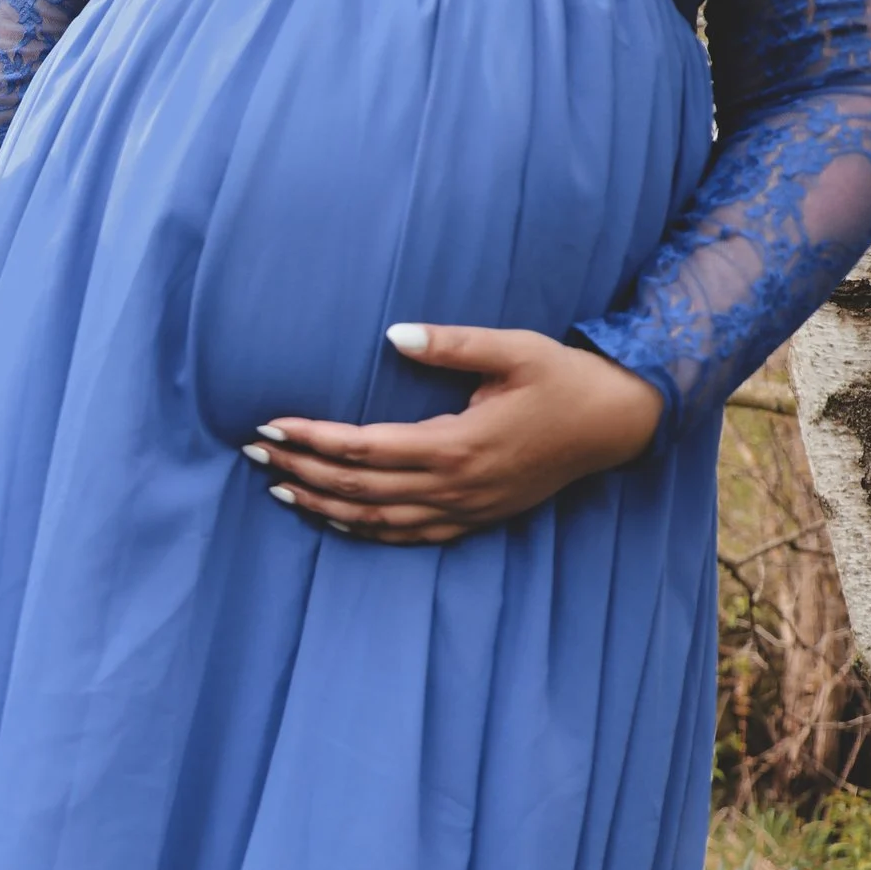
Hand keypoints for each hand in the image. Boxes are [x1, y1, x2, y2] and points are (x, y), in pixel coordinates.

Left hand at [244, 323, 663, 544]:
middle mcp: (454, 486)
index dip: (311, 437)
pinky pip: (407, 536)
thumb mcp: (514, 349)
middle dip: (300, 469)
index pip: (362, 447)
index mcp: (456, 444)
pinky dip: (363, 530)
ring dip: (321, 505)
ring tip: (277, 487)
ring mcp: (464, 510)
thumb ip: (453, 343)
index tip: (270, 423)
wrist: (616, 424)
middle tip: (253, 451)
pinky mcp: (475, 521)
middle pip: (356, 487)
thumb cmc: (562, 378)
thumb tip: (395, 333)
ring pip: (375, 519)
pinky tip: (332, 519)